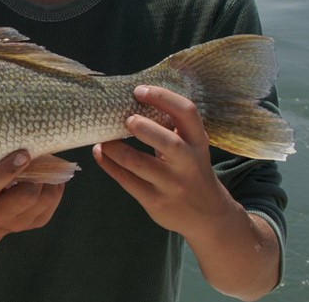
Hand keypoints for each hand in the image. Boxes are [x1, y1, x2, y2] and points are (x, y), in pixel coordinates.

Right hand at [0, 150, 64, 236]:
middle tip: (39, 157)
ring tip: (47, 164)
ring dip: (50, 177)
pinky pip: (52, 203)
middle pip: (27, 196)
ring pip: (45, 199)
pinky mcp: (35, 224)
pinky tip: (48, 176)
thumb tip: (24, 143)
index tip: (23, 153)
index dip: (9, 168)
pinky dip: (55, 186)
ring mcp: (18, 223)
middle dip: (38, 174)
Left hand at [93, 85, 233, 234]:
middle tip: (126, 119)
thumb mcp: (193, 147)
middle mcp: (188, 163)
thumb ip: (172, 128)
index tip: (139, 90)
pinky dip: (108, 164)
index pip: (187, 113)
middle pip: (168, 142)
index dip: (163, 98)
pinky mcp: (155, 201)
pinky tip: (100, 153)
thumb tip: (132, 100)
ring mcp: (172, 185)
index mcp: (198, 143)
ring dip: (114, 148)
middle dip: (143, 128)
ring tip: (103, 138)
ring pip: (137, 163)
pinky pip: (126, 180)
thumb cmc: (191, 170)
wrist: (208, 216)